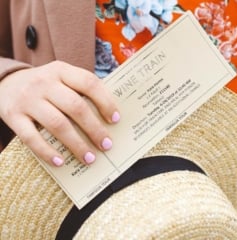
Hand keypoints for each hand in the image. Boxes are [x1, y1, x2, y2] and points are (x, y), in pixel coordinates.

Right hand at [0, 61, 119, 165]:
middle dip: (94, 129)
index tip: (116, 120)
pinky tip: (61, 162)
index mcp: (61, 70)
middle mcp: (44, 82)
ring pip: (57, 124)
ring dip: (76, 144)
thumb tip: (108, 117)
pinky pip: (31, 138)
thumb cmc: (44, 85)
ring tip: (90, 158)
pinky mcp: (12, 116)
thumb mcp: (60, 78)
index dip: (105, 102)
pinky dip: (47, 152)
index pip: (89, 83)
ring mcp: (27, 99)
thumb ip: (80, 90)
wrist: (3, 82)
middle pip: (75, 107)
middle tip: (106, 145)